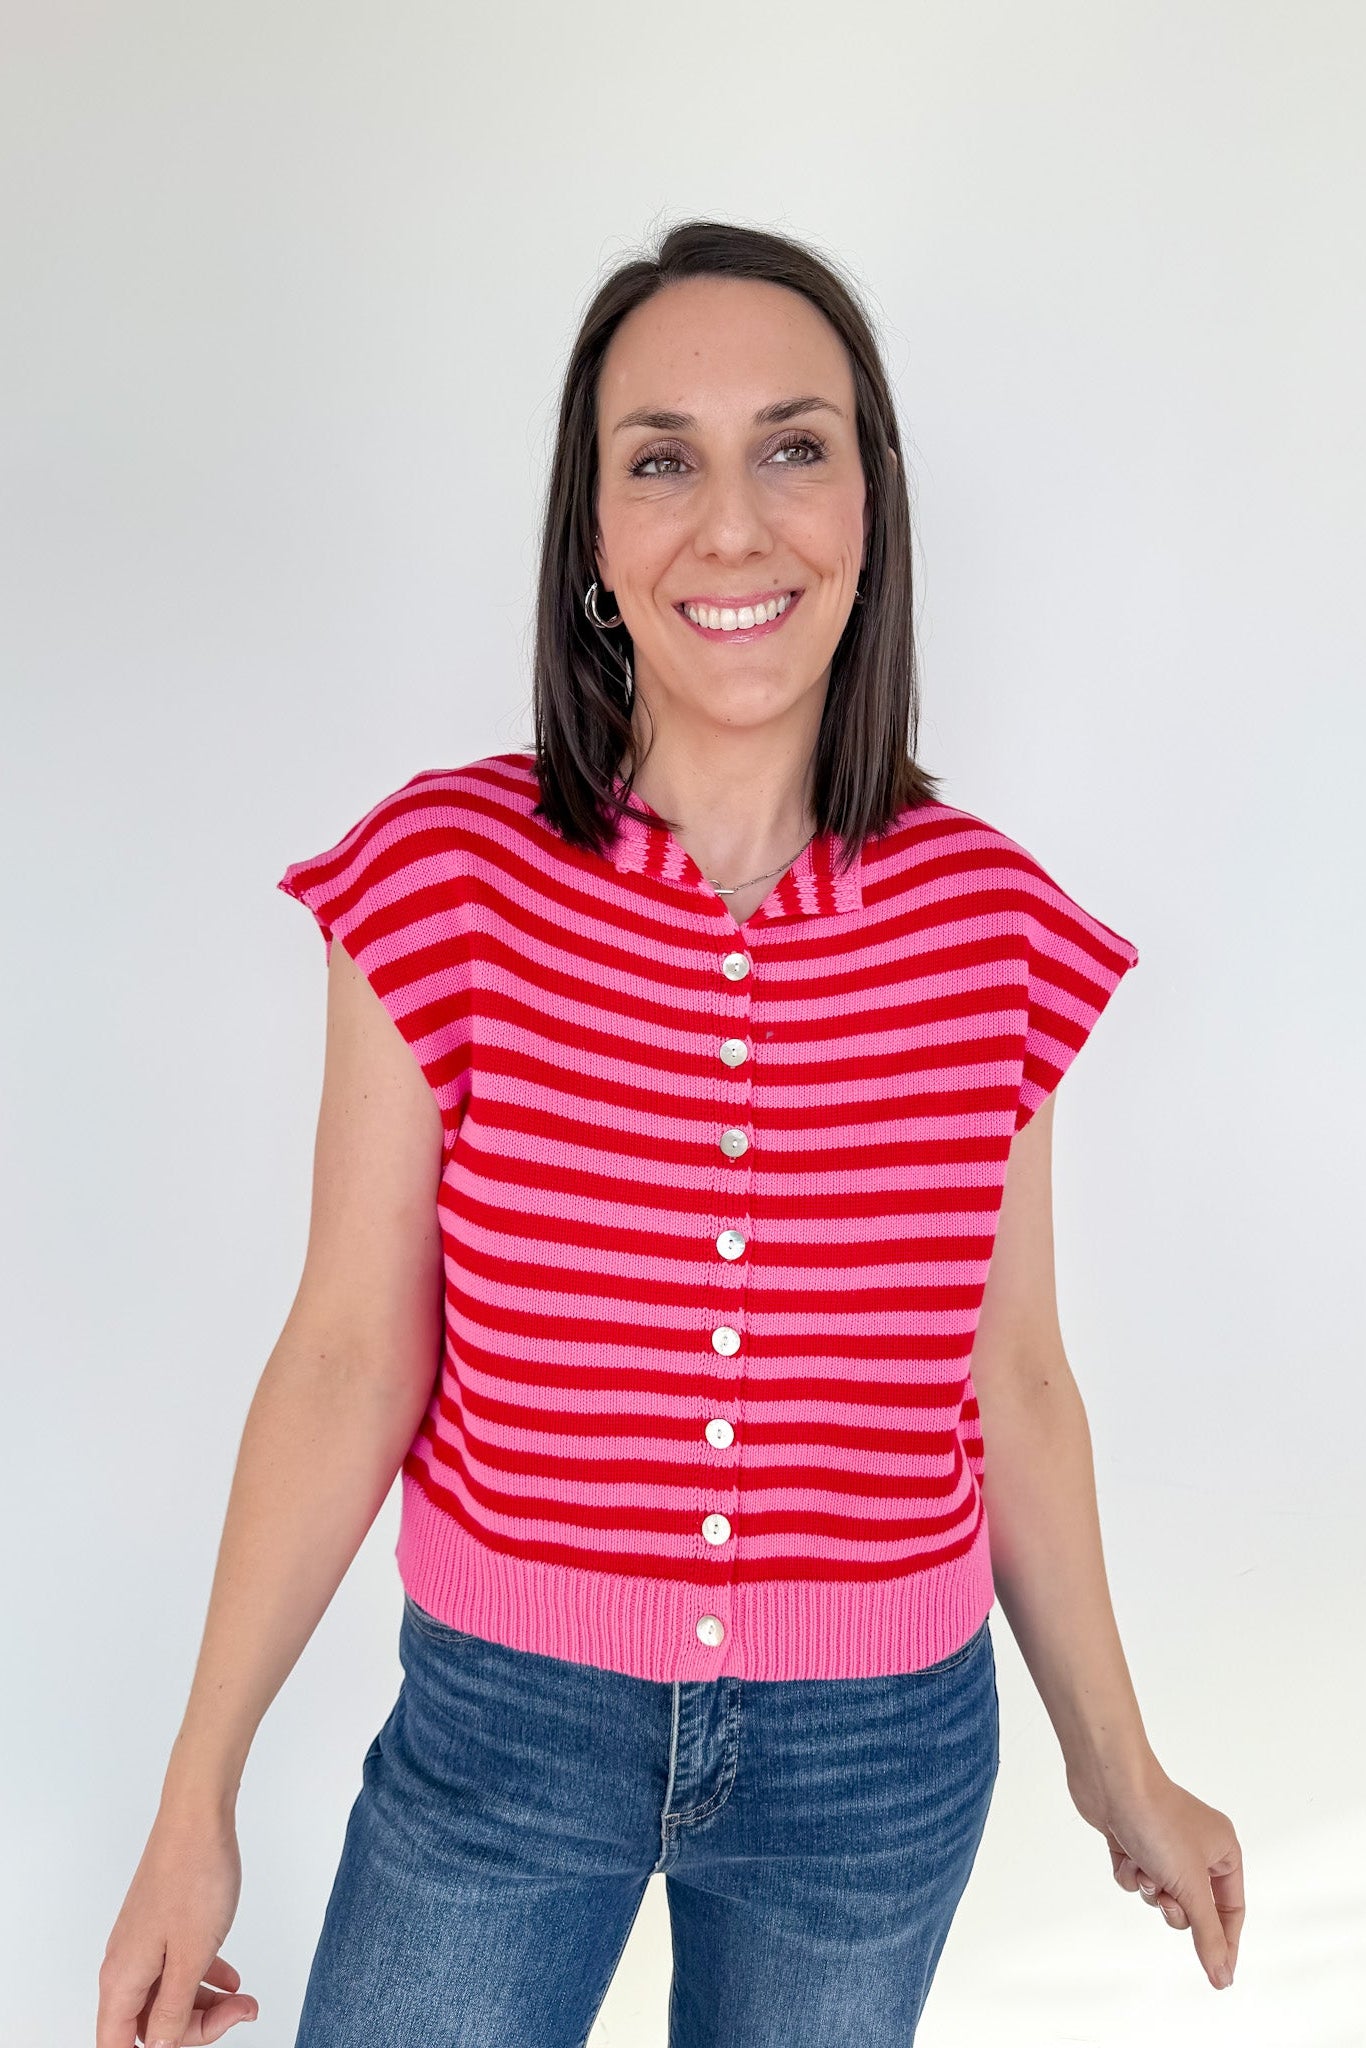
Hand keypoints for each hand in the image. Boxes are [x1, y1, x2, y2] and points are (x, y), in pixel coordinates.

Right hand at [97, 1804, 258, 2045]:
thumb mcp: (191, 1955)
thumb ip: (173, 2007)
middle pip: (148, 2024)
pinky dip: (203, 1976)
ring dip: (204, 2004)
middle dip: (193, 2027)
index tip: (192, 2040)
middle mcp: (124, 1964)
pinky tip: (232, 1978)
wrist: (198, 1818)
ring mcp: (142, 1943)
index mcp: (121, 1979)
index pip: (117, 2044)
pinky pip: (176, 1967)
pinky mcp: (160, 1925)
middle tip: (238, 2012)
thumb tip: (159, 2045)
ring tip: (243, 1999)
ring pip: (166, 1995)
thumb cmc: (194, 1878)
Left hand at [1066, 1761, 1243, 1989]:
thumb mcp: (1190, 1886)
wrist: (1111, 1783)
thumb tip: (1224, 1977)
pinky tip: (1124, 1853)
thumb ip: (1208, 1935)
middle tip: (1167, 1896)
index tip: (1219, 1976)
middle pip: (1193, 1906)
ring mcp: (1163, 1844)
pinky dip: (1129, 1874)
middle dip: (1176, 1907)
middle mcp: (1196, 1846)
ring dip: (1150, 1888)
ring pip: (1161, 1894)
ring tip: (1144, 1866)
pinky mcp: (1134, 1843)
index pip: (1232, 1909)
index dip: (1225, 1942)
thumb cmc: (1157, 1823)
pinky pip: (1137, 1879)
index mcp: (1223, 1849)